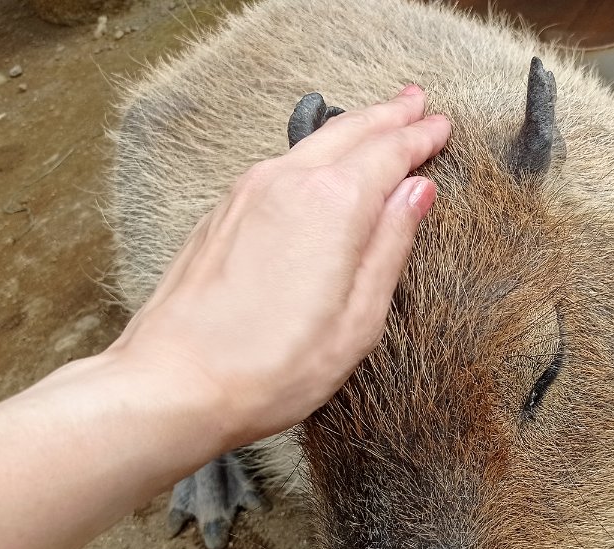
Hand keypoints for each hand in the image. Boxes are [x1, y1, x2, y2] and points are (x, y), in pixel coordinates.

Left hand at [108, 85, 450, 446]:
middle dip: (388, 115)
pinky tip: (321, 164)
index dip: (419, 137)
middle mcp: (287, 183)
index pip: (389, 153)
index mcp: (333, 206)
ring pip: (312, 144)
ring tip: (378, 121)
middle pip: (350, 132)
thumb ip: (390, 247)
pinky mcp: (222, 213)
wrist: (173, 382)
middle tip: (417, 101)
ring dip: (352, 128)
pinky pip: (281, 165)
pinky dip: (314, 153)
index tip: (440, 125)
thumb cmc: (270, 367)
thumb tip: (416, 194)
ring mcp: (247, 193)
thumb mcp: (358, 320)